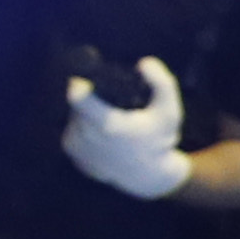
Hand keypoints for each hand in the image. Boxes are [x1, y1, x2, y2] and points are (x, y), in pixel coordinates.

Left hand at [62, 54, 193, 201]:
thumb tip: (143, 62)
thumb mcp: (169, 111)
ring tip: (109, 116)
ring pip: (74, 114)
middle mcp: (85, 137)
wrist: (147, 176)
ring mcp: (75, 146)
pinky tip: (100, 129)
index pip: (78, 97)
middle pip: (78, 102)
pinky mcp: (71, 151)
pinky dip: (83, 124)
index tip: (85, 75)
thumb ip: (162, 83)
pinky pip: (71, 126)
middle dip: (92, 97)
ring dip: (87, 111)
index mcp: (107, 126)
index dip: (79, 82)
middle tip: (111, 102)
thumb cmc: (159, 140)